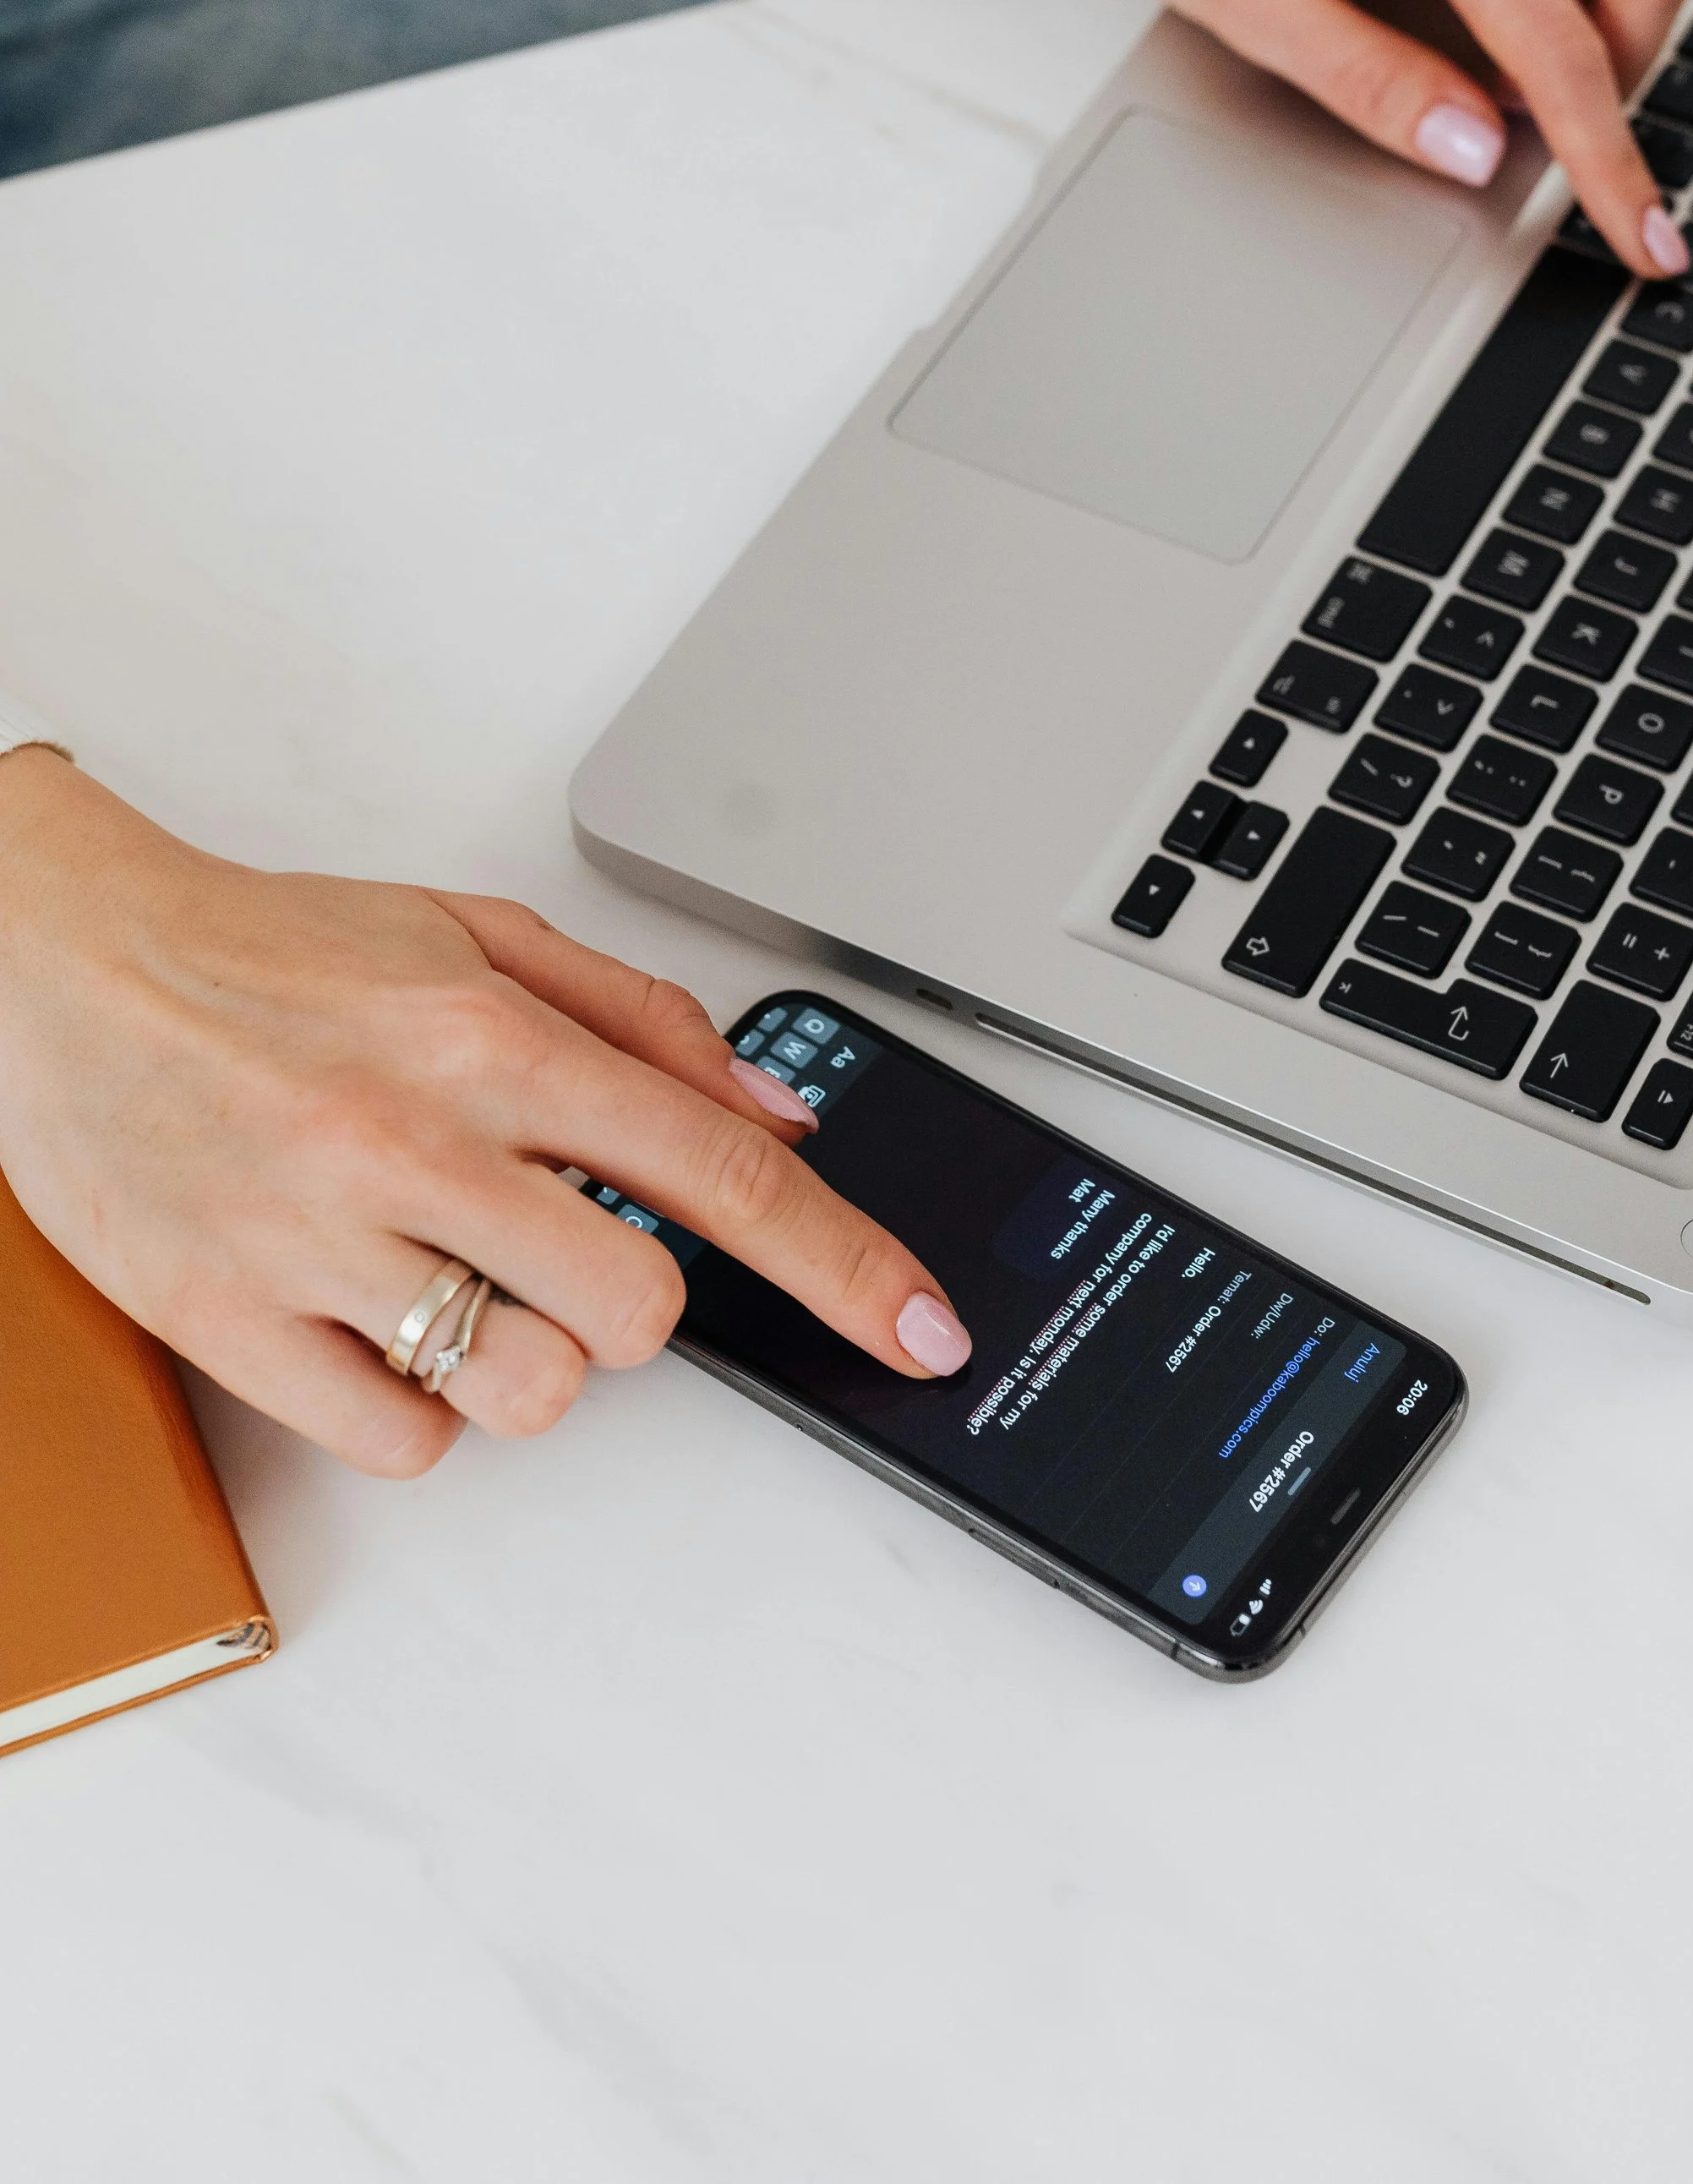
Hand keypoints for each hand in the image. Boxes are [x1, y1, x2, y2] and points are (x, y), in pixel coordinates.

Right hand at [0, 751, 970, 1475]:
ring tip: (453, 1276)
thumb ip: (643, 1022)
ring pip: (532, 1391)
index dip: (846, 1265)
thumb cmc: (277, 950)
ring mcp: (320, 1241)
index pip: (720, 1170)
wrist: (64, 959)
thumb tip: (780, 1118)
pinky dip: (418, 1406)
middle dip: (634, 1300)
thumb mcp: (477, 935)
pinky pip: (406, 1441)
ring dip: (529, 1357)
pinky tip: (376, 1322)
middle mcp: (416, 1138)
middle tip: (559, 1243)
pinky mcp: (230, 1324)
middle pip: (641, 1310)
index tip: (923, 1331)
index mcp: (491, 1036)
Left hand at [1032, 0, 1692, 275]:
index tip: (1645, 239)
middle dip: (1621, 67)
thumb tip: (1476, 152)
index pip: (1558, 45)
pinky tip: (1530, 3)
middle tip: (1523, 112)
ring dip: (1623, 13)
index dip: (1608, 160)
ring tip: (1513, 58)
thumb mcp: (1244, 3)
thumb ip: (1368, 82)